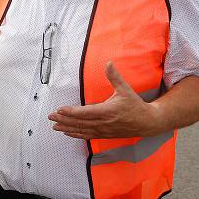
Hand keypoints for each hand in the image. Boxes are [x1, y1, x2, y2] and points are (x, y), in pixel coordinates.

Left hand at [48, 62, 163, 138]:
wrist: (147, 123)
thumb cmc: (135, 105)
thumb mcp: (125, 89)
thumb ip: (114, 77)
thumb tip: (108, 63)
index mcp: (108, 111)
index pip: (85, 112)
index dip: (71, 112)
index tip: (59, 110)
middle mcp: (104, 123)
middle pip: (80, 122)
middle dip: (64, 120)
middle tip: (50, 117)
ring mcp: (103, 131)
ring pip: (82, 130)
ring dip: (67, 128)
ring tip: (55, 126)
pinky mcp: (104, 135)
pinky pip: (87, 136)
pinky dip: (76, 134)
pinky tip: (67, 133)